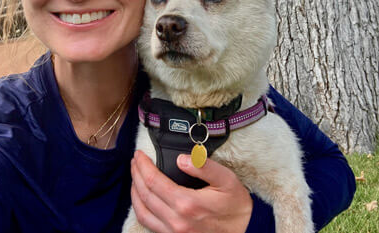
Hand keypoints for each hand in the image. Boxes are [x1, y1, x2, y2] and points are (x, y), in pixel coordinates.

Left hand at [130, 150, 252, 232]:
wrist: (245, 231)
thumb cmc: (235, 205)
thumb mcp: (226, 180)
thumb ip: (204, 167)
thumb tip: (182, 159)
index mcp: (187, 204)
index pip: (154, 182)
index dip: (143, 166)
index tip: (139, 154)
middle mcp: (176, 221)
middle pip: (144, 195)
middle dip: (136, 174)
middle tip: (134, 160)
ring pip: (142, 211)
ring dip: (134, 191)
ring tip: (135, 175)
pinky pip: (148, 224)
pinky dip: (140, 208)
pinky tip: (141, 197)